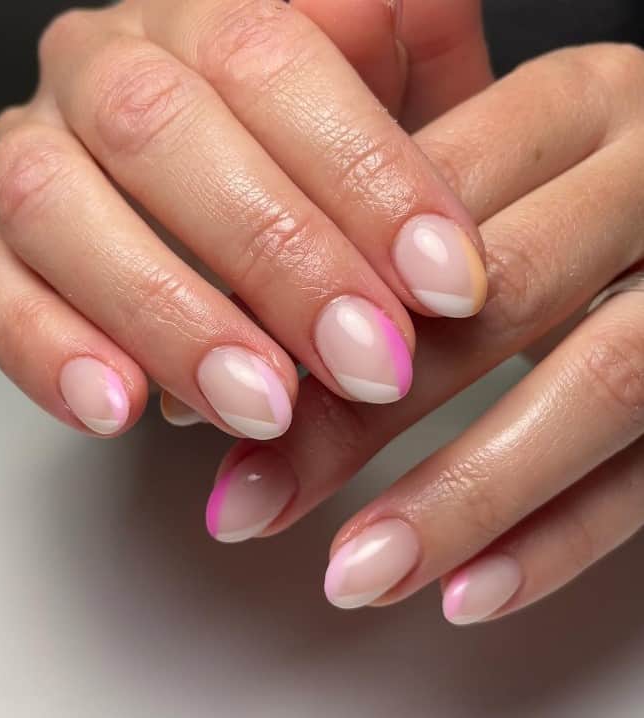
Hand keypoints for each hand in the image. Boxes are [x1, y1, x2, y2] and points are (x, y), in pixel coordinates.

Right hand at [0, 0, 486, 439]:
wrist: (217, 211)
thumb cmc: (309, 167)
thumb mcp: (382, 104)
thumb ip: (402, 54)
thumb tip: (426, 8)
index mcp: (199, 25)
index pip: (273, 62)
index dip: (366, 177)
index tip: (445, 284)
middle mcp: (104, 76)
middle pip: (163, 136)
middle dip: (278, 263)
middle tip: (368, 362)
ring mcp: (35, 160)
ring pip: (62, 215)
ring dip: (170, 322)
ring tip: (262, 406)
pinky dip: (49, 352)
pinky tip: (123, 406)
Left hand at [209, 40, 643, 623]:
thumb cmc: (586, 186)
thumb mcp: (508, 160)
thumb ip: (394, 215)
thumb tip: (239, 319)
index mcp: (579, 107)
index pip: (418, 198)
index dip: (308, 298)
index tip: (217, 386)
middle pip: (493, 295)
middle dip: (359, 414)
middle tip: (252, 497)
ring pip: (594, 386)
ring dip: (461, 497)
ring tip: (356, 572)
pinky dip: (560, 538)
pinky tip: (470, 589)